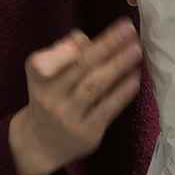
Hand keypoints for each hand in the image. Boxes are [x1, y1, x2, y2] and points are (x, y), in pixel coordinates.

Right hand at [21, 18, 141, 170]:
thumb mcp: (44, 76)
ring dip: (118, 65)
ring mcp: (68, 117)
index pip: (45, 61)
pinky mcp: (87, 133)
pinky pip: (107, 108)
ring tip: (136, 50)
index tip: (85, 35)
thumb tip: (82, 38)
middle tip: (128, 29)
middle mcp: (49, 98)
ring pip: (94, 86)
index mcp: (38, 79)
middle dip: (106, 45)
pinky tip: (134, 78)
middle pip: (80, 67)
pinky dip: (122, 92)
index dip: (64, 50)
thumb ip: (61, 54)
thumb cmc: (49, 99)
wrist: (41, 145)